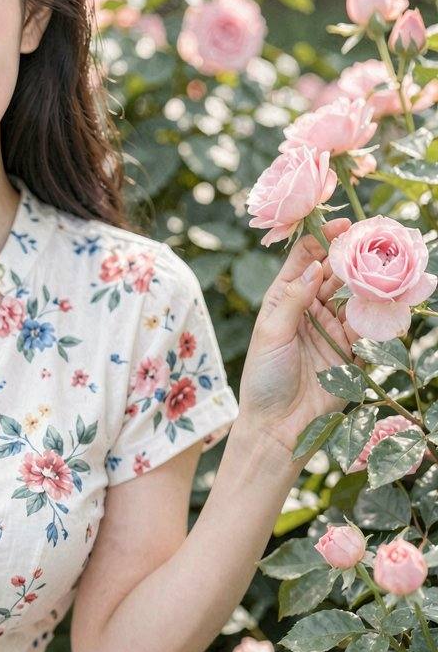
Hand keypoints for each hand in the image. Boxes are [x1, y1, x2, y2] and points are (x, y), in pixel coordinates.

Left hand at [238, 215, 362, 455]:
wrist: (279, 426)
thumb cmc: (264, 378)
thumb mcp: (270, 333)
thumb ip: (293, 299)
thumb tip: (315, 266)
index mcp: (283, 300)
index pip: (304, 261)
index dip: (321, 240)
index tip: (342, 225)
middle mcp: (308, 309)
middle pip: (334, 274)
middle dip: (351, 256)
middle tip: (373, 240)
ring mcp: (331, 328)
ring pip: (353, 296)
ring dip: (367, 281)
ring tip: (383, 265)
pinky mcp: (350, 350)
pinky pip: (367, 326)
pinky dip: (377, 312)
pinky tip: (387, 299)